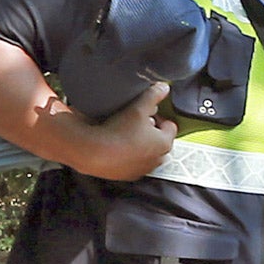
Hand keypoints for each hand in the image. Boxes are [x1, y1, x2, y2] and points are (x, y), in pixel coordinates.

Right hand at [51, 83, 177, 181]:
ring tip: (124, 135)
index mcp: (164, 142)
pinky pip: (132, 164)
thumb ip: (153, 95)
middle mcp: (157, 159)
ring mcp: (142, 169)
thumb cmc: (118, 131)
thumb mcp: (137, 107)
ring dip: (139, 145)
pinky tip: (116, 147)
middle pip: (159, 141)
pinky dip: (127, 156)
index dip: (159, 117)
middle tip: (135, 124)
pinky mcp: (127, 175)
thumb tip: (163, 87)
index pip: (169, 126)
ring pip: (146, 154)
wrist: (93, 152)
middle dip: (150, 133)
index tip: (147, 114)